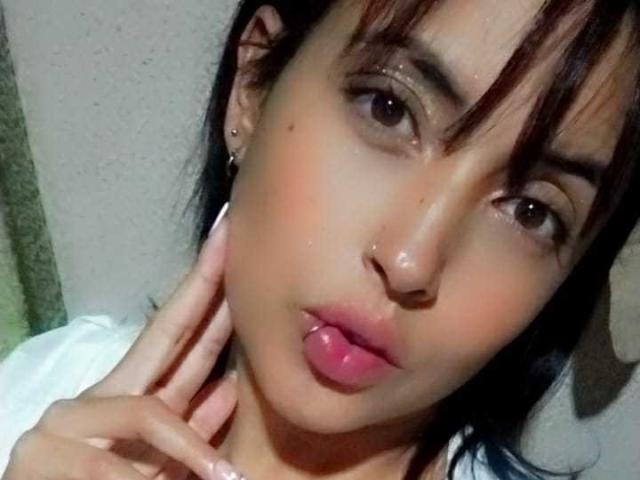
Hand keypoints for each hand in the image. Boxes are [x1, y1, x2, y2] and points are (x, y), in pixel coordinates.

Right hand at [3, 214, 242, 479]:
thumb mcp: (163, 460)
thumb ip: (192, 423)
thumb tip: (228, 386)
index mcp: (135, 394)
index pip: (176, 334)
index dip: (207, 290)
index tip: (231, 244)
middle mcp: (101, 392)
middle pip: (165, 332)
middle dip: (204, 285)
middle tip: (231, 234)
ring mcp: (65, 419)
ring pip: (143, 414)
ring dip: (186, 447)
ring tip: (222, 478)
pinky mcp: (34, 457)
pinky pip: (107, 469)